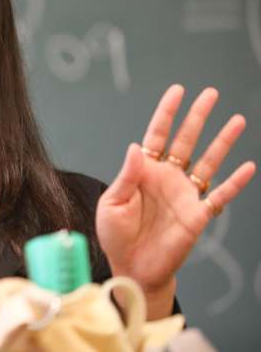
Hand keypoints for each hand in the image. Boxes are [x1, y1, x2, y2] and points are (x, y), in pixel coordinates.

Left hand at [96, 85, 254, 307]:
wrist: (131, 266)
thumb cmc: (116, 235)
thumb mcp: (112, 203)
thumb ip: (126, 175)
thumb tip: (135, 146)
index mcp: (144, 171)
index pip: (157, 135)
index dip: (167, 113)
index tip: (177, 91)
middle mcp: (168, 177)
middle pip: (186, 141)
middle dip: (198, 117)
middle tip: (210, 93)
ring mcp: (185, 194)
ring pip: (208, 162)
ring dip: (222, 142)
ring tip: (237, 120)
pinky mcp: (198, 215)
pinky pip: (220, 195)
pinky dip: (235, 182)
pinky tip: (248, 167)